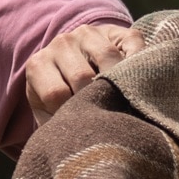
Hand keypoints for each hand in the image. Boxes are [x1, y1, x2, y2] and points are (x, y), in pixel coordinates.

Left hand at [25, 22, 140, 125]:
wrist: (75, 63)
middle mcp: (61, 44)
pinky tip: (140, 80)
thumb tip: (68, 147)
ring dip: (119, 83)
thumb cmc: (63, 100)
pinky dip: (139, 60)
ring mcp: (88, 34)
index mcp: (38, 65)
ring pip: (108, 57)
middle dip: (97, 100)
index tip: (85, 128)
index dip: (74, 115)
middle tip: (109, 119)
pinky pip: (133, 42)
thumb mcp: (50, 112)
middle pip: (82, 76)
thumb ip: (55, 126)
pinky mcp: (116, 31)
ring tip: (124, 103)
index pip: (56, 94)